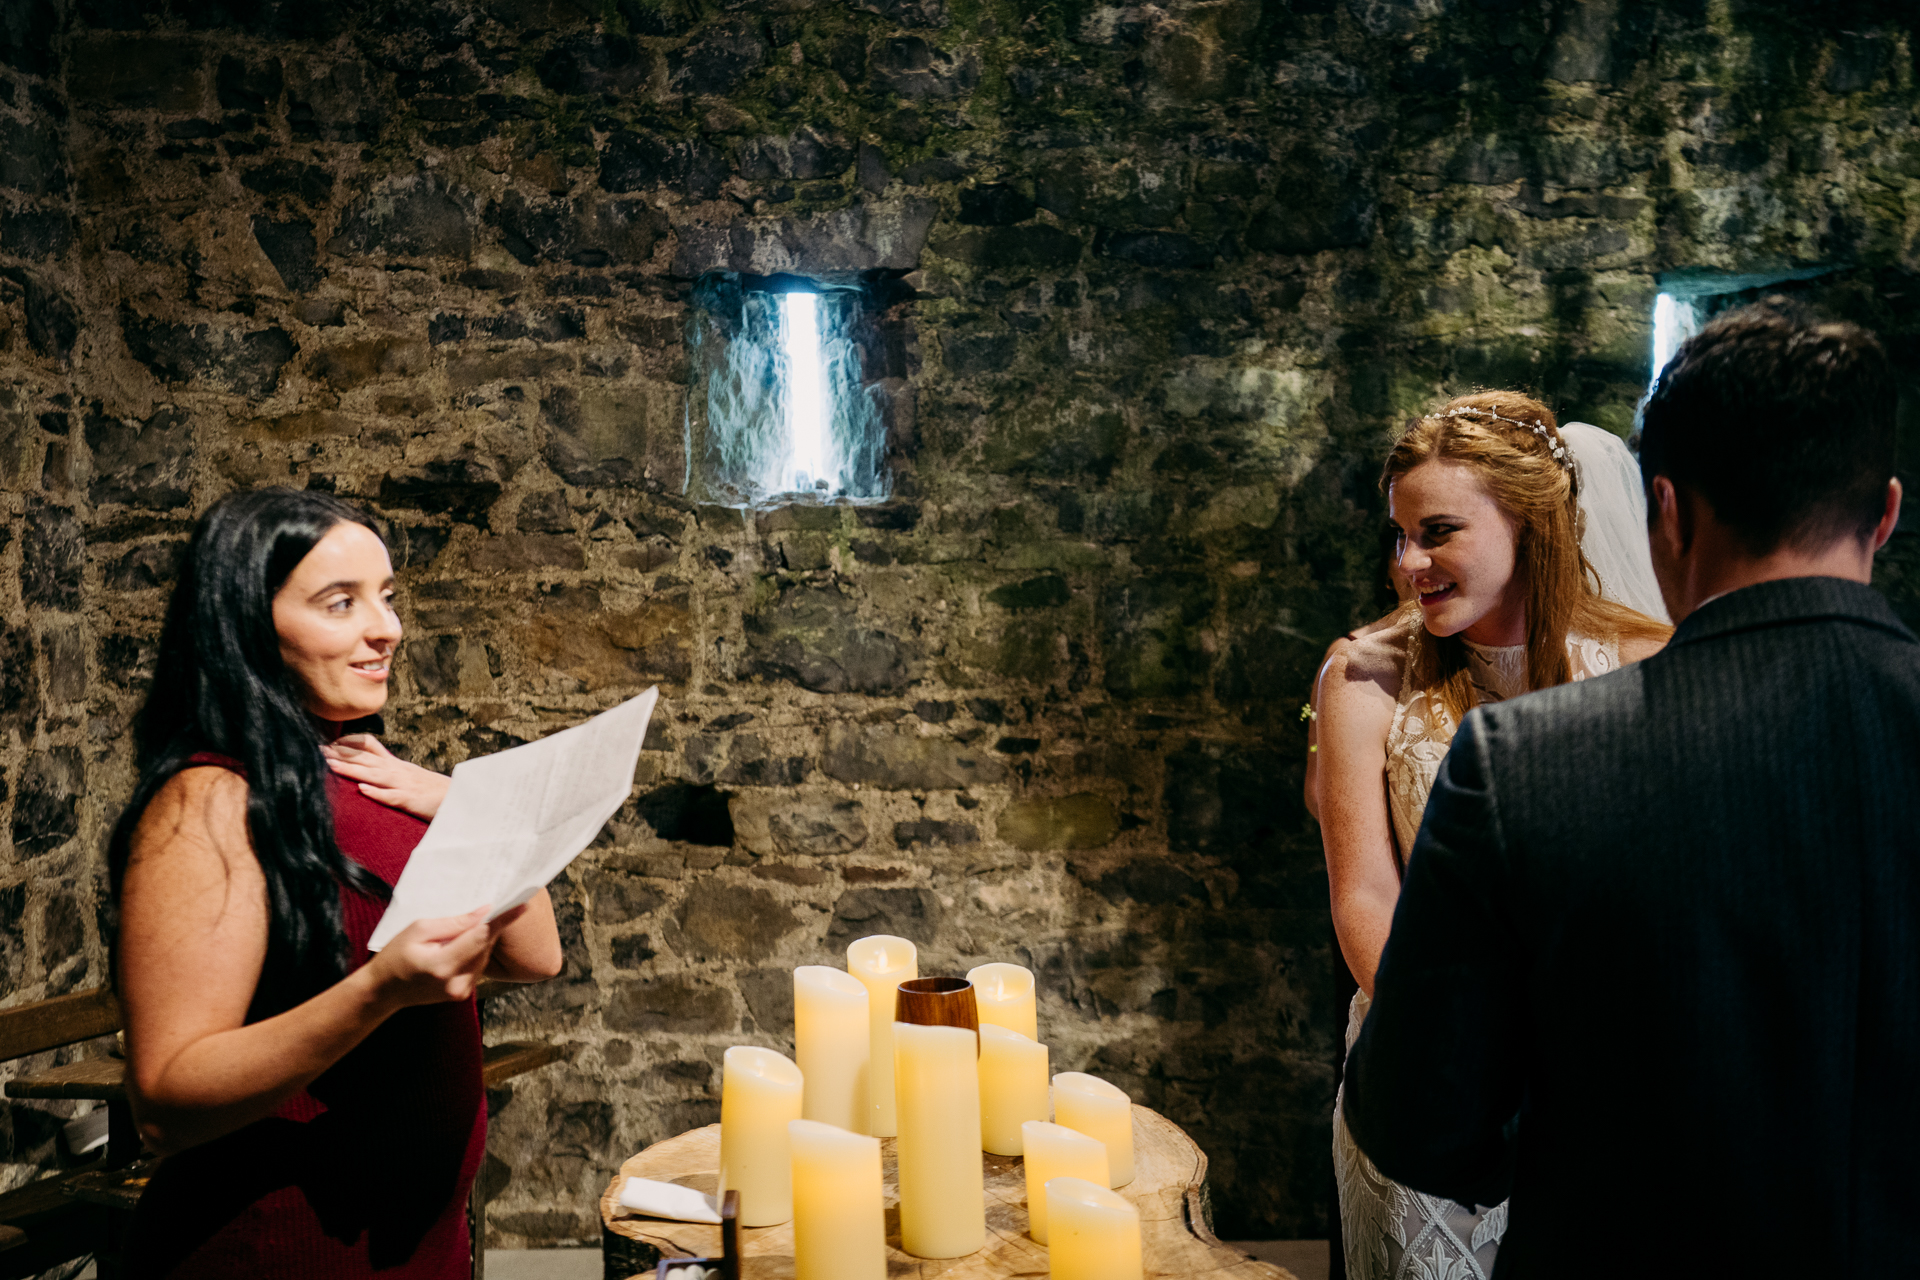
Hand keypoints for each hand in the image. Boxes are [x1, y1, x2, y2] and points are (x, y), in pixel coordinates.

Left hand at [322, 734, 450, 820]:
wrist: (463, 799)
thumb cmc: (436, 792)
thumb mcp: (411, 776)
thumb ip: (392, 772)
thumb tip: (371, 771)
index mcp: (397, 765)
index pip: (370, 746)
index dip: (348, 743)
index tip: (329, 743)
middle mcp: (398, 771)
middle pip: (365, 759)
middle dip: (340, 754)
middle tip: (316, 749)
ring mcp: (405, 785)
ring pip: (374, 775)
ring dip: (351, 769)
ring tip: (330, 765)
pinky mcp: (412, 800)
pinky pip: (392, 797)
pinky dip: (377, 793)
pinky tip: (362, 790)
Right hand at [365, 905, 528, 1008]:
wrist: (383, 991)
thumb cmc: (396, 956)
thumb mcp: (419, 930)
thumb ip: (454, 923)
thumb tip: (483, 913)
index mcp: (443, 966)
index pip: (480, 938)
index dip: (503, 920)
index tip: (522, 905)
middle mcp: (457, 983)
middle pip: (485, 947)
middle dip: (491, 926)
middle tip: (499, 905)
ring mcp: (461, 992)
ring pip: (483, 956)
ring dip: (482, 939)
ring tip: (472, 925)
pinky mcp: (463, 994)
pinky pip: (477, 966)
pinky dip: (475, 951)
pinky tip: (464, 942)